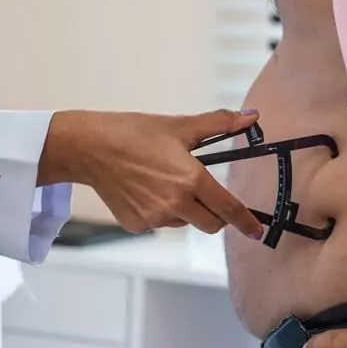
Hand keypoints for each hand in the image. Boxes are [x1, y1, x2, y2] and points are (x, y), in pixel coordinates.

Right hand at [40, 109, 263, 238]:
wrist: (90, 147)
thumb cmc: (133, 133)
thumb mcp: (180, 126)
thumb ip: (220, 124)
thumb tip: (251, 117)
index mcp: (191, 180)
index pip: (228, 208)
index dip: (246, 221)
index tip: (256, 230)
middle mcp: (175, 203)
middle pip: (211, 224)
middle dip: (216, 214)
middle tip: (207, 195)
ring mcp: (155, 218)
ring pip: (185, 223)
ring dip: (186, 210)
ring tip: (165, 182)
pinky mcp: (137, 225)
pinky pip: (160, 224)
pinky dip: (161, 212)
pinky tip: (146, 190)